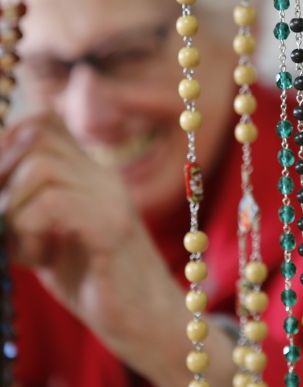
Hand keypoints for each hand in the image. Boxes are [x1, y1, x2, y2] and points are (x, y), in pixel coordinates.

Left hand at [0, 112, 233, 386]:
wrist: (150, 320)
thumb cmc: (97, 283)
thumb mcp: (53, 237)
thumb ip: (29, 208)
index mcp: (90, 174)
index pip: (44, 121)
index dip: (6, 143)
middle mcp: (103, 176)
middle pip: (36, 134)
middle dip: (0, 176)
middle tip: (4, 221)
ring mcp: (111, 198)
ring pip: (40, 167)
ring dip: (13, 209)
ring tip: (22, 245)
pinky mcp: (111, 227)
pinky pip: (52, 204)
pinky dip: (28, 231)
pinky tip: (40, 257)